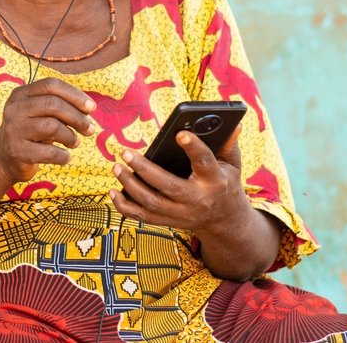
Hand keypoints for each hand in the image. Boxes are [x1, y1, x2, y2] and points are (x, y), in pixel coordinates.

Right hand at [0, 77, 95, 183]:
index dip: (75, 94)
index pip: (51, 85)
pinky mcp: (17, 151)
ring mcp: (13, 130)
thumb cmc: (30, 132)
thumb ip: (60, 105)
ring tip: (75, 143)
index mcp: (21, 94)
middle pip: (53, 104)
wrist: (3, 158)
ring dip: (70, 136)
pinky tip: (65, 156)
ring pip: (52, 127)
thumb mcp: (39, 113)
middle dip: (77, 117)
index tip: (91, 108)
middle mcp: (14, 109)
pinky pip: (49, 152)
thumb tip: (89, 108)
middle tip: (90, 129)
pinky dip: (63, 156)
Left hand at [108, 126, 250, 233]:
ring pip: (152, 203)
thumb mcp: (233, 165)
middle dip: (145, 169)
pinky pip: (143, 217)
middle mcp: (197, 199)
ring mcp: (182, 214)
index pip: (204, 162)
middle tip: (125, 153)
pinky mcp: (169, 222)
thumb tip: (233, 124)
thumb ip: (229, 145)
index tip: (180, 134)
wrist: (225, 220)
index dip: (193, 148)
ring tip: (116, 167)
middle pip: (168, 186)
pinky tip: (113, 192)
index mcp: (215, 181)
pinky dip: (125, 207)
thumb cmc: (225, 183)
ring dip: (131, 186)